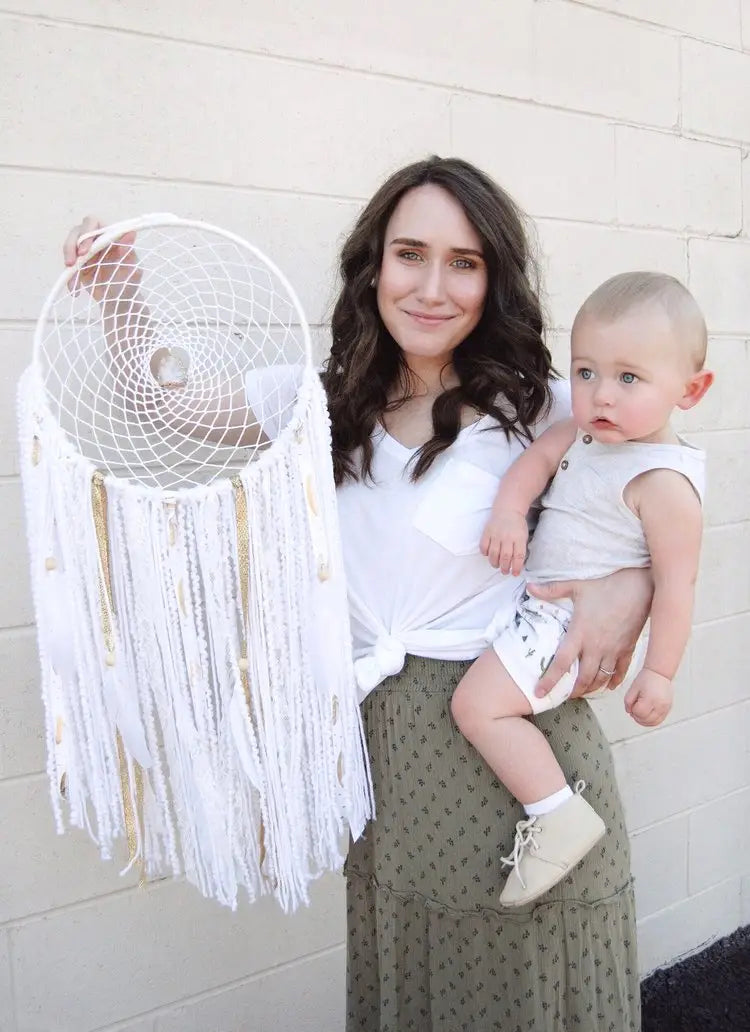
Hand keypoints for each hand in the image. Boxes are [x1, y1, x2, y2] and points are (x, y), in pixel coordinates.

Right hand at [63, 215, 139, 303]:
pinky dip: (69, 276)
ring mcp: (85, 251)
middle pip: (77, 231)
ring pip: (70, 246)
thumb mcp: (132, 269)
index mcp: (109, 235)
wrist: (120, 299)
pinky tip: (73, 289)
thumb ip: (129, 253)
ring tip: (72, 276)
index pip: (94, 222)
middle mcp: (96, 239)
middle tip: (72, 263)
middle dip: (72, 245)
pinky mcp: (78, 264)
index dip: (86, 232)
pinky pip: (69, 265)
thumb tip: (131, 233)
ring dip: (68, 259)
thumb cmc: (129, 281)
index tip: (85, 251)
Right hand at [480, 509, 527, 574]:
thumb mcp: (524, 536)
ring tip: (497, 565)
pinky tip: (489, 555)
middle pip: (505, 557)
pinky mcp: (487, 532)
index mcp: (519, 538)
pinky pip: (484, 547)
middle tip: (505, 571)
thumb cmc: (517, 525)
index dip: (516, 568)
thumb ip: (520, 549)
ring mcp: (496, 535)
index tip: (515, 573)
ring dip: (495, 563)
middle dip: (505, 568)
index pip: (518, 557)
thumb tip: (517, 565)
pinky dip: (485, 553)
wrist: (508, 509)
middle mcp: (507, 537)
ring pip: (493, 554)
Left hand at [529, 567, 651, 698]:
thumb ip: (551, 589)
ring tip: (582, 692)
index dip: (549, 680)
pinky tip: (608, 685)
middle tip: (563, 695)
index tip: (538, 692)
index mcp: (580, 633)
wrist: (640, 585)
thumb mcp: (576, 585)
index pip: (561, 663)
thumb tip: (529, 586)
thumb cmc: (606, 584)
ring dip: (591, 688)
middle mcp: (596, 646)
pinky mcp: (628, 648)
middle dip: (572, 691)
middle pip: (583, 678)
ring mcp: (614, 649)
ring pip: (602, 678)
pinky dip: (614, 681)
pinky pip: (621, 671)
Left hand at [624, 668, 672, 726]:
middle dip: (637, 717)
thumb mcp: (633, 688)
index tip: (632, 706)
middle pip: (646, 720)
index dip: (633, 711)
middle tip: (634, 710)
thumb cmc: (646, 678)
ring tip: (640, 714)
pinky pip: (660, 720)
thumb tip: (629, 711)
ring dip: (644, 721)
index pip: (639, 713)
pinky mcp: (668, 709)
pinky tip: (647, 716)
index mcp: (650, 698)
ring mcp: (665, 708)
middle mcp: (660, 705)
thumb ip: (628, 701)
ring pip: (653, 723)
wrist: (659, 673)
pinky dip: (652, 721)